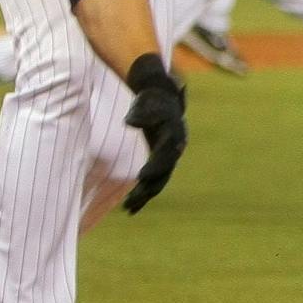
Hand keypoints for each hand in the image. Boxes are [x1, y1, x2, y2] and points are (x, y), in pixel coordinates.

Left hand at [122, 55, 187, 212]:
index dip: (155, 167)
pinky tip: (130, 208)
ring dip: (144, 196)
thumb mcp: (147, 100)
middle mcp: (174, 147)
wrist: (162, 94)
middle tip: (130, 201)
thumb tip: (129, 122)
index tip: (141, 177)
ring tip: (127, 208)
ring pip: (159, 181)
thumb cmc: (151, 96)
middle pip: (163, 173)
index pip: (166, 154)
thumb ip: (140, 111)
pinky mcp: (160, 161)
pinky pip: (154, 181)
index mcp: (174, 134)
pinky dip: (143, 195)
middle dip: (148, 188)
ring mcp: (168, 156)